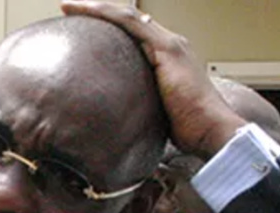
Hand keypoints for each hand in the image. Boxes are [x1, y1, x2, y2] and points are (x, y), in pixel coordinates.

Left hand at [60, 0, 245, 158]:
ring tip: (68, 5)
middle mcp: (172, 44)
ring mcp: (170, 44)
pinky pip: (129, 23)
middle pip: (130, 21)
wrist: (211, 130)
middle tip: (70, 9)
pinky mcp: (166, 48)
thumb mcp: (159, 115)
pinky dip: (104, 13)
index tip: (87, 27)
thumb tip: (122, 123)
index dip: (112, 27)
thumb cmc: (190, 131)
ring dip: (96, 8)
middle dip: (100, 13)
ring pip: (126, 16)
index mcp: (171, 58)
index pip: (137, 35)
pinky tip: (84, 9)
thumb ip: (143, 108)